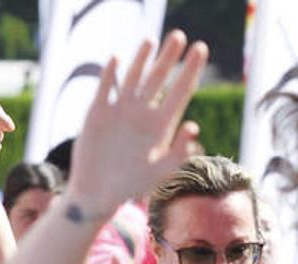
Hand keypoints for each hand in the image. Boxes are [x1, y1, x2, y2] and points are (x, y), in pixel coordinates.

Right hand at [68, 31, 207, 213]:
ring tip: (150, 41)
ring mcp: (120, 112)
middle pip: (159, 79)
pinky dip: (109, 74)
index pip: (180, 91)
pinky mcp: (97, 114)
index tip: (201, 49)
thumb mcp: (158, 173)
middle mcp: (142, 114)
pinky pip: (105, 89)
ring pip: (133, 78)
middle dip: (169, 57)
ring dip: (141, 60)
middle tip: (179, 36)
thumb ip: (177, 152)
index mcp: (160, 125)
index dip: (191, 70)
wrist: (96, 194)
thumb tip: (193, 127)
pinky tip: (116, 59)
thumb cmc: (130, 187)